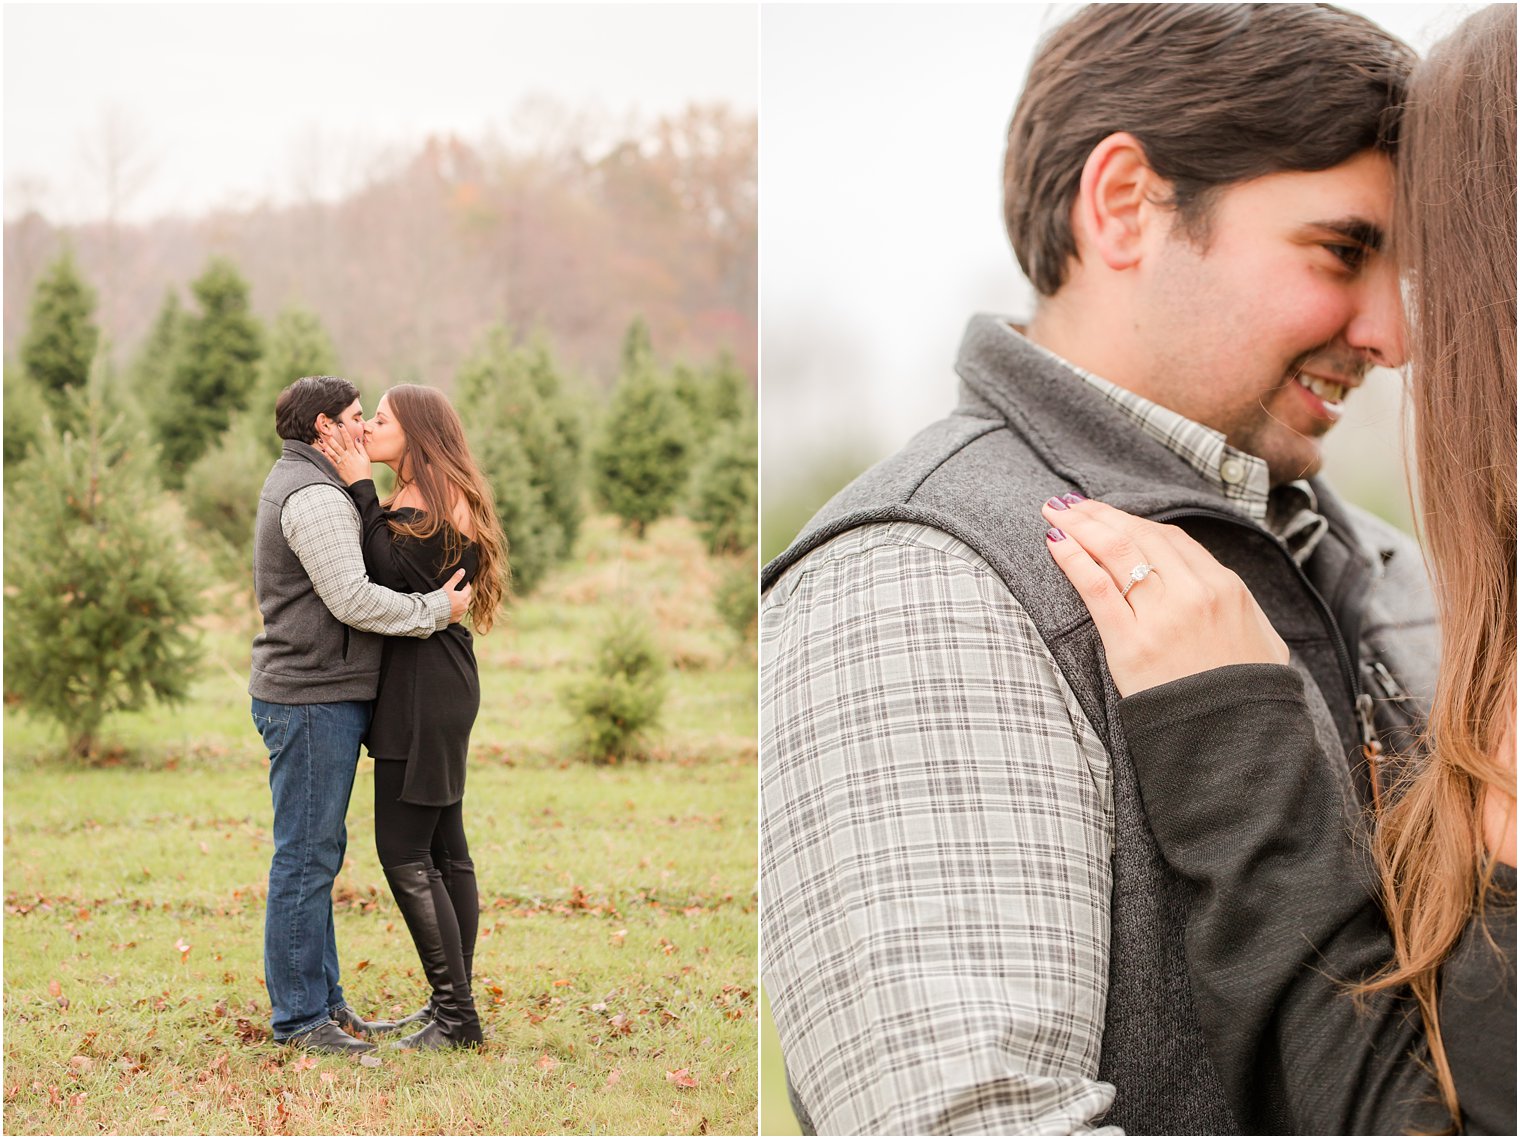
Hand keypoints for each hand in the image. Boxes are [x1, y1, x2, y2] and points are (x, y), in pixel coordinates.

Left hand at [314, 423, 371, 485]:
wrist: (360, 484)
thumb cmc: (365, 471)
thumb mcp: (366, 458)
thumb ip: (361, 448)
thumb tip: (357, 439)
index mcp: (353, 454)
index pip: (348, 440)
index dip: (344, 432)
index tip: (340, 425)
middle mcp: (346, 457)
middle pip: (337, 446)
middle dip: (331, 438)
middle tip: (324, 431)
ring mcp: (341, 463)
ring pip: (331, 452)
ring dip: (325, 445)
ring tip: (320, 440)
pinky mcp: (338, 468)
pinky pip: (331, 461)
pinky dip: (326, 456)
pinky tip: (322, 451)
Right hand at [444, 568, 471, 624]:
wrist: (433, 613)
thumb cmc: (440, 599)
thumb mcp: (448, 586)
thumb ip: (456, 578)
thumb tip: (462, 571)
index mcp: (463, 597)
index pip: (469, 589)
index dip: (467, 585)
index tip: (465, 582)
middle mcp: (464, 606)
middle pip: (468, 598)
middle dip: (466, 593)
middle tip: (462, 590)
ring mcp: (461, 613)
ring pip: (465, 606)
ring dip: (463, 602)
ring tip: (457, 599)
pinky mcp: (456, 619)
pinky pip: (460, 614)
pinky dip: (458, 611)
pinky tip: (454, 609)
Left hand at [1041, 496, 1287, 696]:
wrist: (1236, 743)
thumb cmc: (1248, 698)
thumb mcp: (1263, 641)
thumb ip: (1237, 606)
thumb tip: (1214, 585)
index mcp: (1226, 588)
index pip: (1171, 539)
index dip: (1133, 522)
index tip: (1109, 516)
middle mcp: (1195, 593)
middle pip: (1139, 536)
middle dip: (1100, 515)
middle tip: (1070, 505)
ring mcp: (1162, 616)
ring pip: (1115, 551)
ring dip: (1080, 525)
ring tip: (1055, 513)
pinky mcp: (1130, 642)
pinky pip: (1096, 586)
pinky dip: (1072, 558)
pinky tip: (1055, 543)